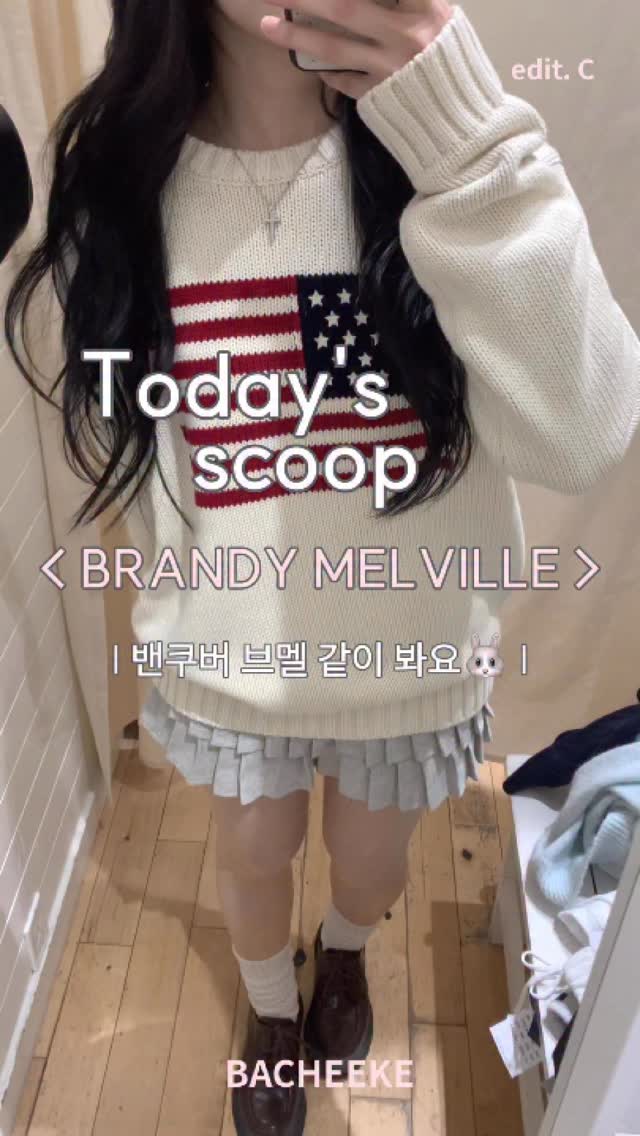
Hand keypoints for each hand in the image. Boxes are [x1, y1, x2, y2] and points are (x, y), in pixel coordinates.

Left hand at [260, 0, 453, 98]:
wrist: (465, 128)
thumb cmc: (457, 72)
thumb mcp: (447, 27)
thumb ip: (417, 5)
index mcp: (428, 12)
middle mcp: (407, 38)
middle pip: (346, 6)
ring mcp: (389, 70)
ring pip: (334, 47)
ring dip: (296, 35)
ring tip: (266, 25)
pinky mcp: (378, 98)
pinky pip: (344, 79)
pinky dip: (328, 71)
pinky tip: (311, 62)